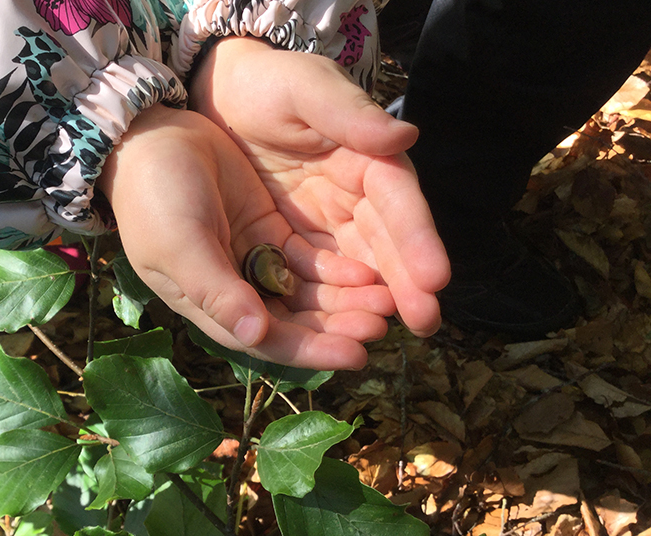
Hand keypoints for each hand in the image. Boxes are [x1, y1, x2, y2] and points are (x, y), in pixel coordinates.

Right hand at [100, 104, 399, 369]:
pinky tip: (366, 268)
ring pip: (304, 293)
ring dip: (342, 300)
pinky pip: (305, 259)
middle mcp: (233, 289)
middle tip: (382, 323)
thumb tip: (255, 336)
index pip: (267, 340)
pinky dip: (334, 267)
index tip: (358, 355)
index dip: (312, 350)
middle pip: (294, 322)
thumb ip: (217, 291)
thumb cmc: (153, 195)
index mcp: (208, 303)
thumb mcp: (180, 245)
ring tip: (384, 300)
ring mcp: (249, 259)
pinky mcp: (265, 230)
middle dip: (337, 326)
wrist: (147, 137)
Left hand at [189, 37, 450, 336]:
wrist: (220, 94)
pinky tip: (340, 325)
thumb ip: (348, 113)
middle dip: (407, 284)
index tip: (435, 276)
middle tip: (425, 322)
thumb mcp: (306, 88)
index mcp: (368, 155)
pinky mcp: (297, 238)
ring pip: (358, 267)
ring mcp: (328, 220)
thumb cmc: (268, 82)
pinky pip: (317, 274)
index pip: (399, 200)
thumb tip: (403, 137)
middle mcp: (356, 193)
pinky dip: (331, 299)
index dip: (418, 238)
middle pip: (387, 243)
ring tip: (382, 333)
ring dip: (371, 300)